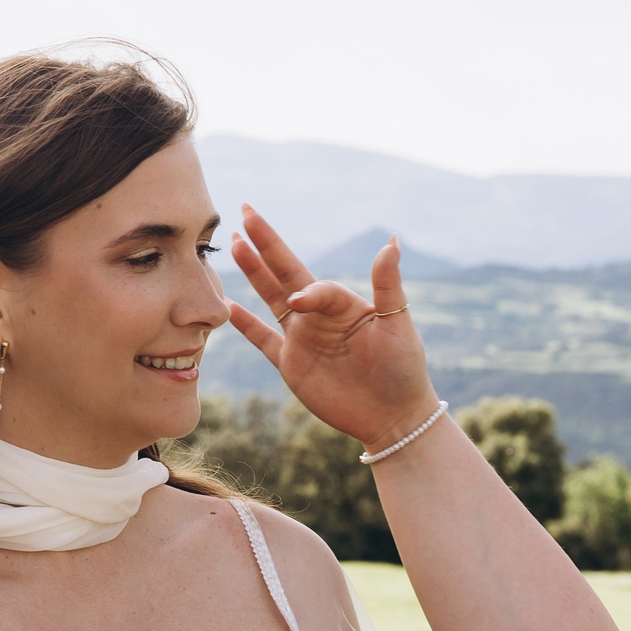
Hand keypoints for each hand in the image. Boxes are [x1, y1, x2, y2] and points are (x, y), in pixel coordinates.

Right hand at [226, 205, 440, 449]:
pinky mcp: (291, 365)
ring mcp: (302, 339)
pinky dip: (245, 324)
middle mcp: (319, 316)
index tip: (300, 304)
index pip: (314, 286)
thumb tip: (392, 242)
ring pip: (270, 298)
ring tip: (234, 244)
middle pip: (285, 273)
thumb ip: (388, 284)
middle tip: (245, 213)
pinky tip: (228, 304)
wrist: (393, 417)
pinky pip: (263, 339)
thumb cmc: (402, 370)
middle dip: (266, 244)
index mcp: (343, 304)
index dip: (307, 291)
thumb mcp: (397, 324)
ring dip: (253, 272)